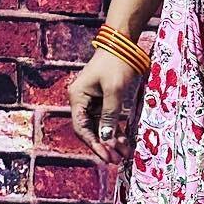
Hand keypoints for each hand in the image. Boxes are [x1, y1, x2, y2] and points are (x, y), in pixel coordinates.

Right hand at [69, 47, 141, 165]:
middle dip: (104, 145)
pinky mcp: (105, 101)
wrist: (124, 43)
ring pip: (101, 128)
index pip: (82, 128)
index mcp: (78, 98)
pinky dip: (116, 131)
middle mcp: (82, 102)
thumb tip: (106, 139)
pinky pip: (109, 120)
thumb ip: (110, 115)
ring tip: (124, 154)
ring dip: (112, 141)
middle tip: (117, 160)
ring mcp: (94, 102)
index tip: (107, 156)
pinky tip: (125, 142)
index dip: (94, 144)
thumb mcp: (114, 90)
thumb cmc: (117, 63)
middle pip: (91, 130)